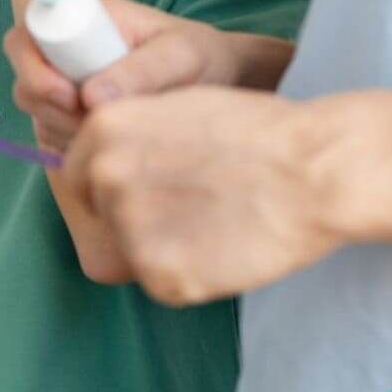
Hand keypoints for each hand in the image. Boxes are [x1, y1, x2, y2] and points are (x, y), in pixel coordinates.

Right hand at [1, 0, 248, 150]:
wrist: (218, 81)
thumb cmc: (200, 56)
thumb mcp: (181, 56)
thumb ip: (142, 71)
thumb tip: (90, 99)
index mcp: (78, 13)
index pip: (24, 36)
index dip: (34, 70)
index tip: (69, 97)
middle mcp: (61, 46)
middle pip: (24, 80)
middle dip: (51, 110)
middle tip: (94, 124)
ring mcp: (62, 79)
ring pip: (36, 112)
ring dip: (66, 130)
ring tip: (117, 130)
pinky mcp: (69, 111)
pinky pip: (51, 135)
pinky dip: (74, 145)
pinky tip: (111, 142)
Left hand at [58, 86, 391, 304]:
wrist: (315, 170)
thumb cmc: (258, 133)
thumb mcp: (176, 107)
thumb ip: (129, 137)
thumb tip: (99, 169)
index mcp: (103, 128)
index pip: (76, 175)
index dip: (107, 189)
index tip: (137, 195)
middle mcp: (105, 176)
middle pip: (98, 214)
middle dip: (129, 218)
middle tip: (183, 214)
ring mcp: (130, 227)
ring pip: (126, 251)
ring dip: (160, 248)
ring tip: (212, 228)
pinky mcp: (161, 275)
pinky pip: (160, 283)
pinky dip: (188, 276)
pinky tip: (224, 250)